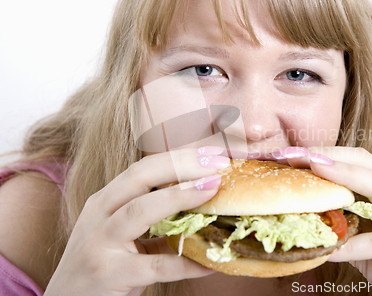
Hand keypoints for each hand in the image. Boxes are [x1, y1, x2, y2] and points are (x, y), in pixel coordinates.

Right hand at [45, 147, 228, 295]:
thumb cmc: (99, 265)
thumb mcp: (119, 234)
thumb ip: (154, 219)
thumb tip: (203, 206)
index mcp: (104, 201)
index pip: (143, 168)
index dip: (178, 157)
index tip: (212, 152)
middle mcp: (99, 215)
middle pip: (140, 177)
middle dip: (181, 165)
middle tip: (218, 163)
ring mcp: (101, 243)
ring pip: (141, 210)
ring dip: (180, 196)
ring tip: (213, 190)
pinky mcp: (110, 273)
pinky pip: (156, 266)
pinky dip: (186, 263)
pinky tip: (209, 262)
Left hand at [280, 146, 371, 295]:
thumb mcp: (367, 237)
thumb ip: (344, 222)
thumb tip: (304, 214)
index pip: (356, 158)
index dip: (323, 152)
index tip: (289, 153)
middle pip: (363, 162)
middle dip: (325, 155)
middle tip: (290, 155)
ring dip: (340, 176)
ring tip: (311, 170)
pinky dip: (350, 245)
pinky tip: (327, 248)